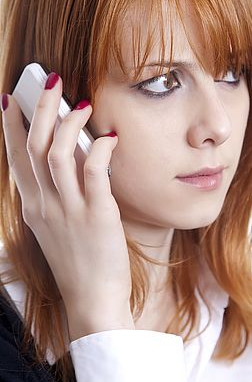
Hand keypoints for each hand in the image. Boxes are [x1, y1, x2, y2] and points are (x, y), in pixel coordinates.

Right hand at [1, 73, 133, 338]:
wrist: (93, 300)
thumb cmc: (80, 261)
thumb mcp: (58, 226)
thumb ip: (58, 195)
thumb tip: (70, 159)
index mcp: (34, 207)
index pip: (16, 158)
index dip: (12, 126)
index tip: (12, 99)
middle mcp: (45, 205)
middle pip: (34, 146)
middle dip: (41, 108)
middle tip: (52, 81)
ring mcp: (69, 210)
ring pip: (57, 153)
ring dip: (69, 122)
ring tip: (82, 102)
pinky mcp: (97, 216)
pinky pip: (93, 172)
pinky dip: (99, 149)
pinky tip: (109, 136)